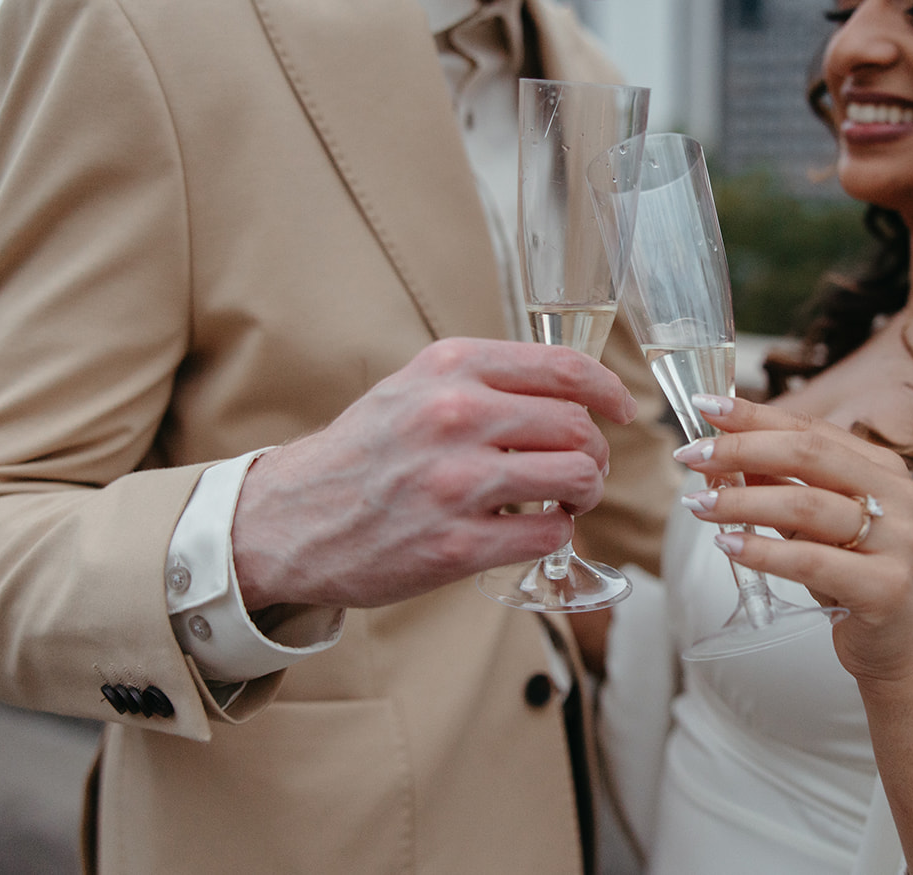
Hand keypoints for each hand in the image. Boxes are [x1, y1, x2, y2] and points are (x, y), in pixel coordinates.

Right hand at [231, 337, 636, 610]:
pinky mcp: (455, 544)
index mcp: (449, 369)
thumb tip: (569, 390)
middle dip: (594, 452)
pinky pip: (548, 533)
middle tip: (582, 469)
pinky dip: (556, 532)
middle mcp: (454, 417)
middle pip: (578, 426)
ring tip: (564, 499)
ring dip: (584, 492)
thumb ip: (484, 379)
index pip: (563, 367)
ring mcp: (456, 483)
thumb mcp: (414, 387)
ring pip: (576, 477)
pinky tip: (534, 528)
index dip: (608, 390)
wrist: (290, 520)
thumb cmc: (365, 453)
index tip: (623, 408)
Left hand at [672, 395, 912, 684]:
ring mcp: (897, 541)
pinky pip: (811, 561)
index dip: (755, 416)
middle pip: (809, 454)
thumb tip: (723, 451)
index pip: (811, 430)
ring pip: (806, 505)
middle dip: (742, 449)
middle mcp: (897, 497)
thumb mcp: (817, 526)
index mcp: (884, 470)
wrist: (903, 650)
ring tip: (698, 504)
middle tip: (693, 454)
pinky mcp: (885, 587)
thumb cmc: (854, 581)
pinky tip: (727, 545)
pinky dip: (763, 551)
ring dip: (742, 500)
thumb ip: (782, 486)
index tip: (706, 408)